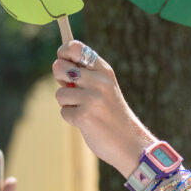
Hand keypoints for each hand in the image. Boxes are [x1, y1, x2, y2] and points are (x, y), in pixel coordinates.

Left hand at [52, 41, 153, 176]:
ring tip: (86, 110)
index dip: (63, 52)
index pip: (75, 47)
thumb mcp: (105, 89)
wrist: (131, 143)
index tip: (64, 61)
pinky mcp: (84, 116)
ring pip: (60, 94)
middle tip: (73, 88)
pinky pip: (64, 112)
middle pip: (59, 66)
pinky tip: (88, 122)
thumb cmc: (113, 115)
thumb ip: (86, 75)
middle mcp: (99, 82)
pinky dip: (72, 119)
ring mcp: (92, 99)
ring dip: (68, 104)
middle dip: (60, 78)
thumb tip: (59, 63)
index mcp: (104, 71)